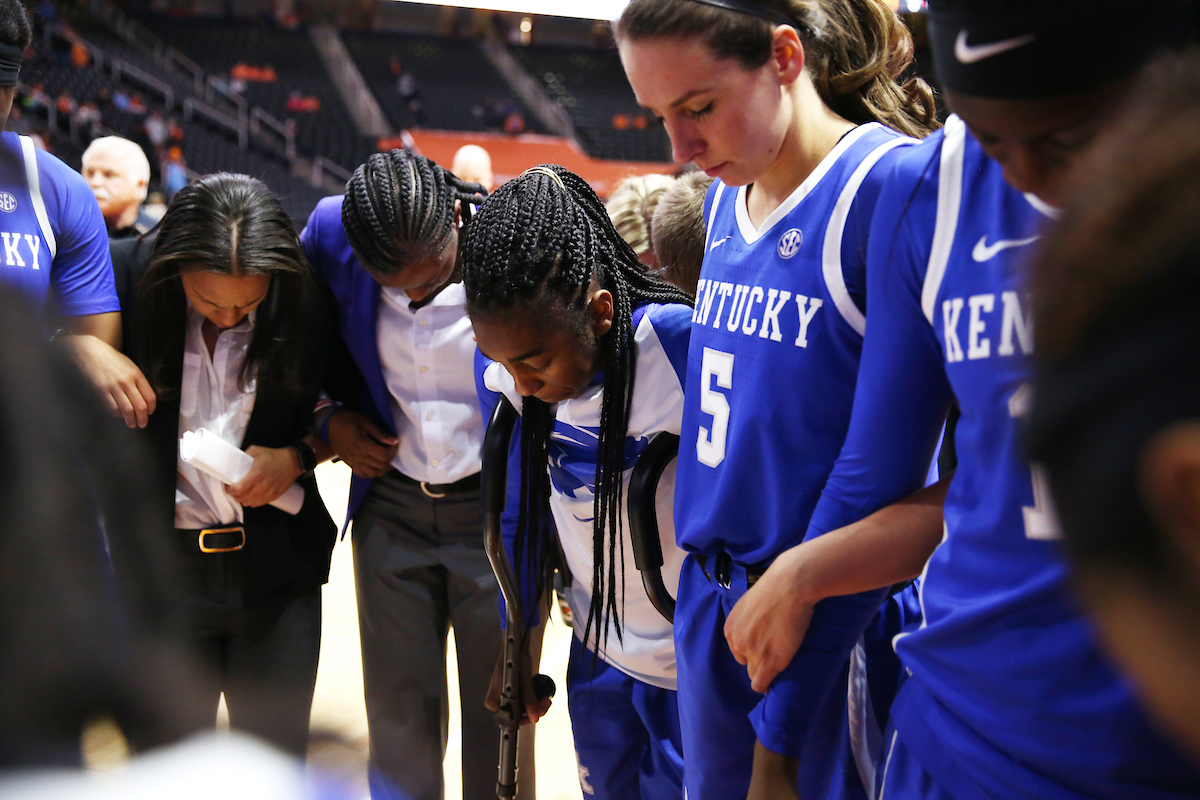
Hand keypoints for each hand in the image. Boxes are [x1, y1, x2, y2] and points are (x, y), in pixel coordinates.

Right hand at [60, 334, 155, 427]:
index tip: (150, 413)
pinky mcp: (101, 391)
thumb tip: (145, 398)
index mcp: (137, 375)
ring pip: (127, 410)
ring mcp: (114, 387)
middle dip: (143, 418)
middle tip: (142, 424)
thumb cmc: (111, 360)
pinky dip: (117, 415)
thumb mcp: (130, 366)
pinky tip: (118, 415)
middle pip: (140, 406)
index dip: (151, 409)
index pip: (150, 397)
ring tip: (132, 424)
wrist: (90, 352)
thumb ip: (138, 381)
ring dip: (131, 420)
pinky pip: (112, 408)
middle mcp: (127, 381)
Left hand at [228, 445, 301, 507]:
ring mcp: (269, 492)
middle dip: (235, 495)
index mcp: (257, 474)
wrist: (292, 462)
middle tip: (234, 490)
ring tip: (242, 493)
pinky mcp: (274, 496)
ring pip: (250, 502)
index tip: (228, 486)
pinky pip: (259, 504)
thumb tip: (234, 461)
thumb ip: (244, 455)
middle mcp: (263, 485)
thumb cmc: (274, 456)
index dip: (230, 490)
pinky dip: (252, 502)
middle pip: (242, 498)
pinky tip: (251, 497)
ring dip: (243, 499)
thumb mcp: (256, 450)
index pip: (239, 489)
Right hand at [326, 409, 397, 477]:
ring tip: (388, 459)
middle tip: (392, 450)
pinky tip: (377, 465)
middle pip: (381, 466)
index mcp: (361, 445)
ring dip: (384, 468)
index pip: (384, 455)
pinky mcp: (350, 464)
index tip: (394, 443)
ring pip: (374, 473)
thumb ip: (380, 433)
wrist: (329, 425)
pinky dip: (373, 472)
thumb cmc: (348, 420)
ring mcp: (353, 462)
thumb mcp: (365, 421)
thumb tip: (394, 441)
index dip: (393, 451)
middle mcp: (357, 457)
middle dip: (391, 459)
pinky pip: (364, 474)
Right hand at [485, 634, 551, 724]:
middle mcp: (496, 702)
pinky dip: (533, 700)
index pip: (510, 719)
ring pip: (522, 710)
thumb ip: (529, 700)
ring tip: (546, 698)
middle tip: (547, 702)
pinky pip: (523, 702)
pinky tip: (541, 695)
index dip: (526, 718)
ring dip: (536, 705)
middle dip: (534, 710)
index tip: (539, 713)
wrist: (516, 645)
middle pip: (518, 715)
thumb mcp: (524, 681)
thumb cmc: (516, 660)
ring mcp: (504, 698)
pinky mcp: (511, 693)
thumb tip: (535, 719)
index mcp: (493, 701)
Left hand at [724, 547, 817, 692]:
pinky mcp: (770, 662)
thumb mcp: (749, 602)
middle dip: (757, 660)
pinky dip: (765, 686)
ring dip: (764, 671)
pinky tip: (772, 684)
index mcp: (731, 628)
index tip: (763, 647)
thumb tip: (756, 623)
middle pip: (745, 662)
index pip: (737, 649)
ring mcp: (753, 653)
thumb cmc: (774, 587)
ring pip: (755, 674)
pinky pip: (761, 683)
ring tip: (777, 668)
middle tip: (774, 653)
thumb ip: (748, 618)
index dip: (751, 649)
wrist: (789, 586)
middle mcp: (737, 642)